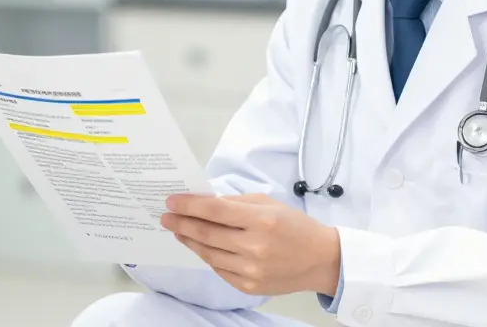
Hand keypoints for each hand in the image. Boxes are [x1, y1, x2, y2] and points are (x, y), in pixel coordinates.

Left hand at [161, 192, 340, 296]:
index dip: (188, 205)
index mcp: (261, 220)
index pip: (214, 210)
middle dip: (181, 223)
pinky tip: (199, 246)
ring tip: (178, 231)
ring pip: (208, 253)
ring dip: (189, 241)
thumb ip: (236, 204)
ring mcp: (251, 269)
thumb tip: (203, 203)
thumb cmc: (294, 226)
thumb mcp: (268, 203)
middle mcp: (254, 246)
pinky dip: (207, 256)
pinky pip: (219, 269)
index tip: (171, 201)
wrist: (321, 260)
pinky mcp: (249, 286)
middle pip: (206, 233)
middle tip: (166, 217)